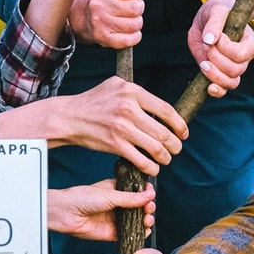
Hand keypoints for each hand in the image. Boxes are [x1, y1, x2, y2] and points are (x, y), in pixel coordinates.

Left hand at [48, 180, 155, 240]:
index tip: (151, 194)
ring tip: (147, 218)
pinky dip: (140, 233)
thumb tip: (150, 194)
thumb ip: (131, 197)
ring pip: (138, 221)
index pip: (137, 192)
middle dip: (148, 207)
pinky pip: (130, 234)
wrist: (66, 213)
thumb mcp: (110, 195)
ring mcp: (116, 219)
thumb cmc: (83, 198)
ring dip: (146, 220)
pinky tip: (144, 230)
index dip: (146, 194)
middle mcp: (118, 205)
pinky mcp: (113, 233)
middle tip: (148, 208)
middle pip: (140, 207)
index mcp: (117, 190)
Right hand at [54, 78, 187, 174]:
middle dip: (175, 145)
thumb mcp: (116, 85)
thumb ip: (137, 92)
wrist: (70, 117)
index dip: (179, 124)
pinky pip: (141, 160)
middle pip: (164, 132)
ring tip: (166, 159)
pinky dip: (151, 167)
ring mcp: (122, 128)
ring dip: (166, 157)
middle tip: (176, 149)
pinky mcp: (115, 145)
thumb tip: (159, 106)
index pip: (166, 110)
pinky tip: (152, 168)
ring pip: (156, 148)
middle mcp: (129, 109)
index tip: (183, 132)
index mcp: (132, 91)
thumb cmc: (94, 101)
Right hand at [68, 0, 144, 48]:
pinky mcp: (102, 38)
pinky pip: (129, 40)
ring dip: (136, 22)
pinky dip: (135, 36)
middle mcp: (97, 3)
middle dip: (138, 8)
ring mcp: (99, 22)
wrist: (88, 16)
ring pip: (134, 24)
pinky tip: (129, 31)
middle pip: (135, 8)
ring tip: (129, 18)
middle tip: (130, 8)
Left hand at [187, 0, 253, 97]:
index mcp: (249, 42)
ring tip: (203, 63)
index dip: (225, 48)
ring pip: (231, 82)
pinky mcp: (221, 74)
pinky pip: (224, 90)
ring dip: (215, 76)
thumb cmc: (218, 12)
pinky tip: (208, 87)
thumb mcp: (216, 11)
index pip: (240, 54)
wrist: (211, 17)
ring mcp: (234, 68)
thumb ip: (214, 23)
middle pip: (235, 70)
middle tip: (206, 47)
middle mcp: (244, 58)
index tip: (215, 37)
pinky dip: (217, 91)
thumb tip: (209, 40)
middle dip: (216, 60)